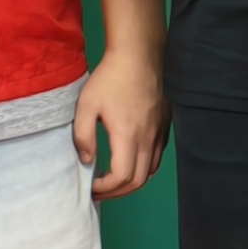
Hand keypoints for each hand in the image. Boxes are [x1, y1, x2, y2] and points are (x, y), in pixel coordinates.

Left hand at [76, 44, 167, 197]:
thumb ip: (83, 136)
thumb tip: (87, 160)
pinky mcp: (164, 125)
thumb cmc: (110, 78)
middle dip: (117, 193)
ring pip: (151, 171)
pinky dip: (143, 168)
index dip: (105, 188)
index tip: (90, 185)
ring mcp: (159, 132)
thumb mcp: (86, 105)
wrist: (139, 56)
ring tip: (112, 182)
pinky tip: (129, 161)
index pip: (122, 177)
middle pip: (138, 181)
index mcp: (128, 135)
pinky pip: (157, 156)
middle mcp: (148, 138)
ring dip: (131, 183)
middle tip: (98, 192)